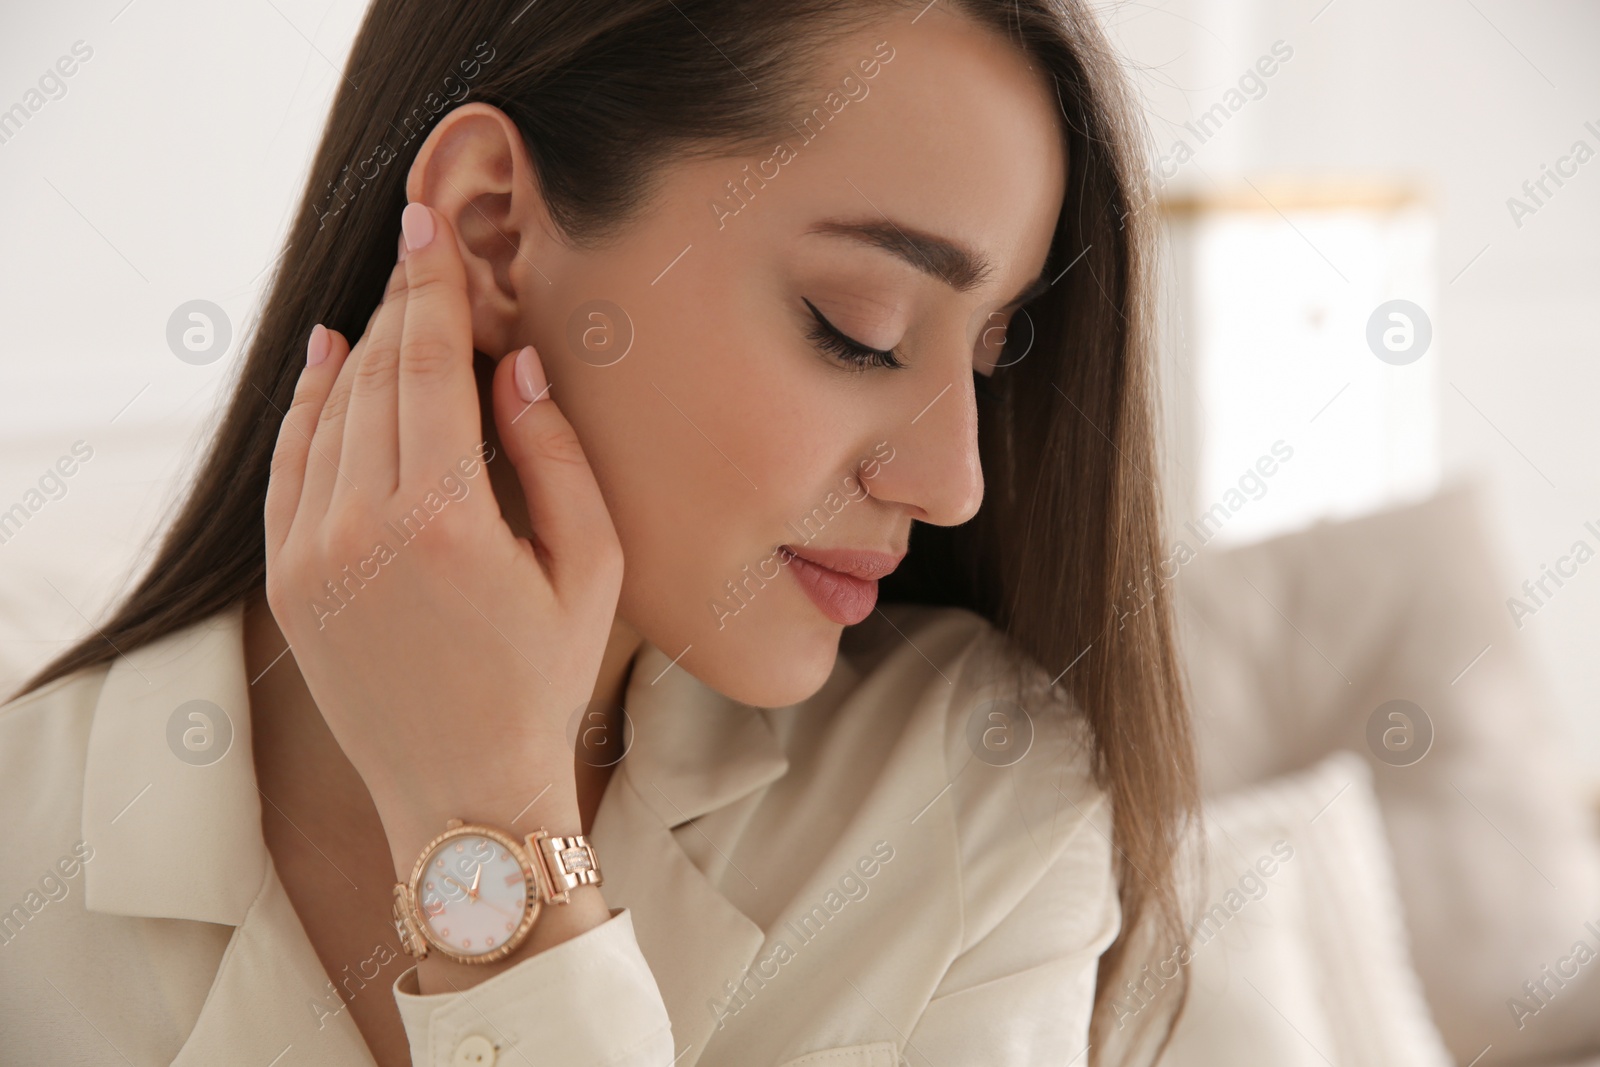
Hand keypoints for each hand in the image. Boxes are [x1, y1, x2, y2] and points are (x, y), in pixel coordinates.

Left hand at [262, 202, 623, 869]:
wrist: (463, 792)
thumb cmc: (544, 682)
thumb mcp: (591, 569)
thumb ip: (557, 455)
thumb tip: (516, 363)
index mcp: (447, 521)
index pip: (428, 366)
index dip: (432, 287)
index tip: (429, 225)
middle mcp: (363, 529)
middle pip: (375, 377)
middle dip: (403, 302)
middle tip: (420, 241)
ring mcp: (311, 557)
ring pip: (327, 414)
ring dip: (360, 350)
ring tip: (392, 302)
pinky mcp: (287, 583)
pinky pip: (291, 467)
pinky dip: (307, 407)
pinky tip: (329, 365)